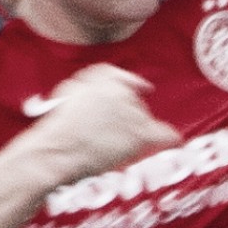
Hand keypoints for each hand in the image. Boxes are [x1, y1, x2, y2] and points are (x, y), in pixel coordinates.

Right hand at [13, 66, 171, 187]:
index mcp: (100, 80)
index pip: (122, 78)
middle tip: (111, 133)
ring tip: (117, 145)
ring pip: (145, 120)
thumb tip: (100, 93)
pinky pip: (166, 134)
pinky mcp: (141, 134)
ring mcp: (134, 112)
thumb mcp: (66, 96)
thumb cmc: (54, 131)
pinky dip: (169, 139)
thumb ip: (87, 89)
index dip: (132, 84)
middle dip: (127, 116)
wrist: (57, 150)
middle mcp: (121, 92)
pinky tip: (173, 142)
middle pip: (134, 102)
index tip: (143, 87)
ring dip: (136, 130)